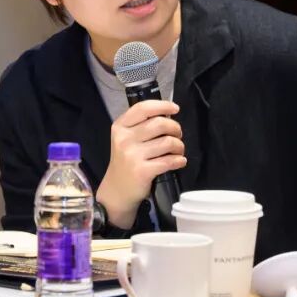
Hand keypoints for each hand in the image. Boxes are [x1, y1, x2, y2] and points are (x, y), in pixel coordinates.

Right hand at [96, 100, 185, 228]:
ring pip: (168, 142)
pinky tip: (179, 161)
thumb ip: (141, 125)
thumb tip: (168, 114)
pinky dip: (179, 160)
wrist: (117, 190)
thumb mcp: (125, 139)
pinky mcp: (142, 171)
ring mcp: (132, 155)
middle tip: (177, 136)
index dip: (163, 106)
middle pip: (160, 123)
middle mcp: (124, 139)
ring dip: (179, 146)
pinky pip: (169, 161)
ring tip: (178, 151)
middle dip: (175, 129)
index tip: (175, 109)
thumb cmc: (125, 162)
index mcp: (120, 126)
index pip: (143, 108)